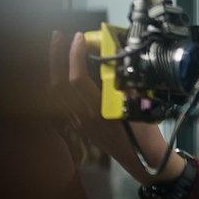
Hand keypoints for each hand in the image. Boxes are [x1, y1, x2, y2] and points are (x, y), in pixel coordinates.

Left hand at [58, 29, 180, 186]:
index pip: (77, 79)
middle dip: (56, 57)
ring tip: (58, 49)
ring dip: (54, 69)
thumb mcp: (141, 107)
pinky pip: (61, 102)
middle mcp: (83, 118)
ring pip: (55, 94)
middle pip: (58, 84)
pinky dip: (59, 82)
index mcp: (98, 112)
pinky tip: (64, 71)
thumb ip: (125, 86)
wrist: (144, 163)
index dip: (75, 55)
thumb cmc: (145, 137)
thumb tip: (115, 63)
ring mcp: (78, 124)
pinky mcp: (79, 126)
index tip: (79, 37)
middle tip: (58, 36)